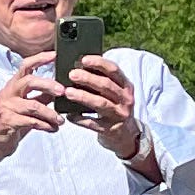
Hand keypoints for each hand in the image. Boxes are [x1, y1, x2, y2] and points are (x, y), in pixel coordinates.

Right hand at [0, 60, 64, 194]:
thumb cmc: (14, 123)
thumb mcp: (29, 107)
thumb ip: (42, 96)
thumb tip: (61, 88)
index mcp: (13, 86)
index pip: (25, 66)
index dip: (40, 59)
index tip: (55, 55)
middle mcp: (8, 93)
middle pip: (29, 81)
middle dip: (48, 84)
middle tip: (63, 91)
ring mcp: (6, 107)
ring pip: (33, 105)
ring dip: (50, 113)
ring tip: (61, 120)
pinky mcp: (7, 121)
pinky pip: (31, 121)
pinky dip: (45, 125)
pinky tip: (53, 129)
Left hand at [60, 55, 153, 169]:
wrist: (125, 134)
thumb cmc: (114, 107)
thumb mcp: (115, 93)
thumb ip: (102, 81)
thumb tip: (78, 67)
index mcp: (126, 85)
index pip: (114, 70)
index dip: (99, 63)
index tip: (83, 60)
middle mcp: (126, 99)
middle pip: (106, 86)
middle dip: (88, 79)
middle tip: (72, 74)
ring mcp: (119, 115)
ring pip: (100, 103)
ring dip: (83, 97)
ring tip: (68, 92)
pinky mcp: (110, 129)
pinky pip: (93, 123)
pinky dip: (80, 118)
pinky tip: (69, 115)